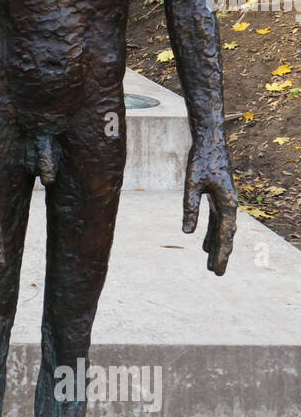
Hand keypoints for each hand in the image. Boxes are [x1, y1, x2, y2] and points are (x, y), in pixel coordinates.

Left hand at [182, 138, 236, 274]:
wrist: (210, 142)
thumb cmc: (201, 161)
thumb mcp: (192, 185)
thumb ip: (190, 208)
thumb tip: (187, 233)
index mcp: (227, 203)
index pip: (224, 235)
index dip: (221, 254)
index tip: (218, 270)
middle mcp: (229, 205)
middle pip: (226, 236)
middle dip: (221, 255)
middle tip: (217, 274)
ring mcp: (224, 201)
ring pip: (221, 230)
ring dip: (216, 246)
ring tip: (211, 264)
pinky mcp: (218, 197)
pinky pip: (216, 220)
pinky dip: (211, 233)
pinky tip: (204, 244)